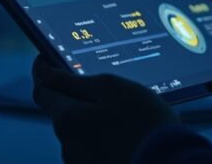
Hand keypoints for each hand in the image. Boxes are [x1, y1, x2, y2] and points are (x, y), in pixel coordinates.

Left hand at [32, 55, 178, 163]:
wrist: (169, 162)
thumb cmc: (143, 121)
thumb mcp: (110, 88)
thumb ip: (74, 80)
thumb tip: (45, 72)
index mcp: (66, 119)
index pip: (42, 90)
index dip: (44, 71)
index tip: (50, 58)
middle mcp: (67, 144)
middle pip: (63, 111)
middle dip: (77, 96)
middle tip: (103, 84)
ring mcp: (82, 162)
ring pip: (81, 131)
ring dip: (94, 118)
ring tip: (126, 111)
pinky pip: (95, 147)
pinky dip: (106, 136)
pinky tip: (129, 131)